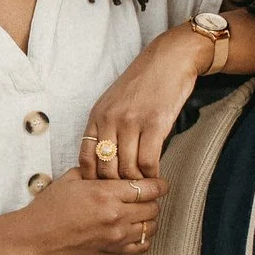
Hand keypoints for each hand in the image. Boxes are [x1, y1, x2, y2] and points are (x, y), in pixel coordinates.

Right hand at [7, 168, 163, 254]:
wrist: (33, 240)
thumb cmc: (47, 209)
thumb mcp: (70, 180)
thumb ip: (96, 172)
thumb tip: (113, 167)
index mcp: (106, 194)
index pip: (149, 188)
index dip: (158, 184)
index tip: (158, 183)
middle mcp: (115, 217)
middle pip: (154, 207)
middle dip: (152, 200)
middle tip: (144, 196)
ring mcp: (116, 239)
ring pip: (151, 227)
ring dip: (148, 218)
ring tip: (138, 213)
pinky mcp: (112, 254)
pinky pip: (143, 246)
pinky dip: (143, 237)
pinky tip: (133, 230)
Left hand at [79, 25, 205, 180]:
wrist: (169, 60)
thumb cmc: (143, 83)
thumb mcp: (114, 102)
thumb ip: (106, 127)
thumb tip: (105, 160)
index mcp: (97, 116)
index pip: (86, 158)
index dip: (94, 180)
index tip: (104, 190)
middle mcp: (110, 120)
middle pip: (106, 169)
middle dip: (116, 187)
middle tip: (126, 194)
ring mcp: (132, 122)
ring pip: (128, 168)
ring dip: (136, 184)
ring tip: (142, 190)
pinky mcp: (155, 123)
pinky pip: (149, 161)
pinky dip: (152, 175)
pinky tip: (156, 177)